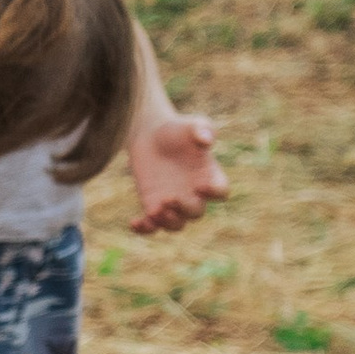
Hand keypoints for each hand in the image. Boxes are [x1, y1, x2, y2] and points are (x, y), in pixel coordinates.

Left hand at [127, 108, 225, 234]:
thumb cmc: (177, 129)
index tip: (201, 186)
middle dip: (184, 208)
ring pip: (177, 224)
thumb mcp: (191, 124)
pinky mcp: (153, 205)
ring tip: (154, 211)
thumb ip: (201, 129)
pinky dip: (145, 229)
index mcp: (209, 175)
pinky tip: (134, 222)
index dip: (214, 192)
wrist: (150, 134)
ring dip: (167, 222)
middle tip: (169, 198)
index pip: (220, 191)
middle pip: (196, 212)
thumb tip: (206, 140)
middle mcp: (194, 193)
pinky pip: (152, 226)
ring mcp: (174, 202)